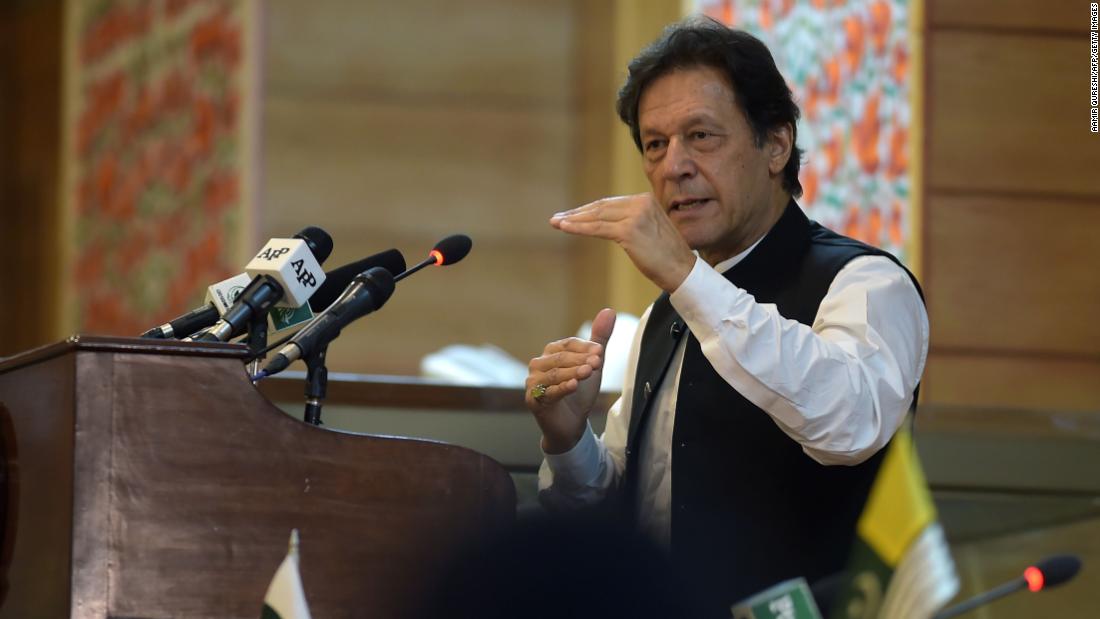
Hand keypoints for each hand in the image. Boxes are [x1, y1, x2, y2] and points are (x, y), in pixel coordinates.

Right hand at [525, 308, 615, 453]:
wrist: (572, 424)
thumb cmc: (580, 392)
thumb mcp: (593, 364)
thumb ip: (599, 339)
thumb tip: (609, 311)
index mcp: (551, 353)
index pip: (567, 344)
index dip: (584, 348)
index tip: (600, 353)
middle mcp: (538, 365)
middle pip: (560, 358)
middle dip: (581, 360)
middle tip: (598, 363)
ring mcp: (533, 382)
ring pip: (555, 374)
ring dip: (573, 372)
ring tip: (589, 372)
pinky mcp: (533, 400)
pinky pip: (548, 391)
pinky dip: (562, 387)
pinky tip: (574, 385)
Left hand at [550, 194, 695, 292]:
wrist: (682, 270)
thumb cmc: (667, 257)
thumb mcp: (649, 231)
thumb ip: (632, 222)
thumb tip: (608, 223)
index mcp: (645, 200)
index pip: (610, 203)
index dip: (588, 209)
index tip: (571, 215)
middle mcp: (640, 203)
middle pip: (601, 207)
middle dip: (577, 213)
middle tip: (557, 218)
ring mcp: (635, 215)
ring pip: (597, 216)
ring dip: (573, 220)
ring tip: (556, 223)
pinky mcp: (629, 230)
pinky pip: (598, 228)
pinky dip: (579, 228)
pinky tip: (565, 228)